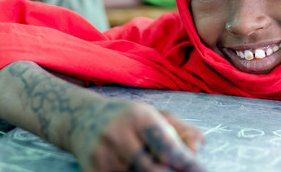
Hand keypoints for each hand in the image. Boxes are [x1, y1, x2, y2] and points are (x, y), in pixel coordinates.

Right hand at [71, 97, 203, 171]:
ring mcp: (102, 157)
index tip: (197, 168)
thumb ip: (181, 130)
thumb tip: (198, 148)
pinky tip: (136, 168)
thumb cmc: (127, 118)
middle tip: (181, 170)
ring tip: (152, 162)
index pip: (165, 146)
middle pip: (153, 170)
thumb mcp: (154, 115)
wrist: (82, 120)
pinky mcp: (92, 171)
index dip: (185, 161)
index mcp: (137, 117)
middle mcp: (117, 136)